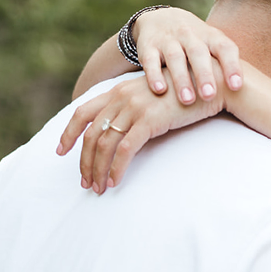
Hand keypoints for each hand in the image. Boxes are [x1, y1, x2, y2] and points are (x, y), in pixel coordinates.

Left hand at [57, 70, 223, 191]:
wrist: (210, 83)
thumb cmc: (183, 93)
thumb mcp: (150, 96)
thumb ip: (131, 108)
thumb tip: (117, 131)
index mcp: (117, 91)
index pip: (82, 112)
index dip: (68, 133)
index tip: (60, 151)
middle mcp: (121, 97)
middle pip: (90, 134)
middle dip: (83, 162)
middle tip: (84, 182)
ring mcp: (134, 108)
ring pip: (104, 144)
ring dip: (98, 170)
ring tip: (98, 188)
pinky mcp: (150, 120)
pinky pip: (125, 150)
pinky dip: (116, 168)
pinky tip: (114, 182)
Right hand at [128, 8, 242, 104]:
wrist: (160, 19)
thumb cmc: (195, 42)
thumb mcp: (212, 45)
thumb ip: (226, 64)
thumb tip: (253, 92)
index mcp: (210, 36)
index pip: (224, 48)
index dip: (231, 65)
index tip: (236, 86)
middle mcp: (190, 35)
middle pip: (198, 53)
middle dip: (204, 74)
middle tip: (210, 96)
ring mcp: (168, 40)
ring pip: (175, 58)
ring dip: (181, 79)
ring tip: (188, 100)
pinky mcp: (148, 46)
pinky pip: (150, 60)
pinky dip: (154, 75)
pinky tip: (159, 91)